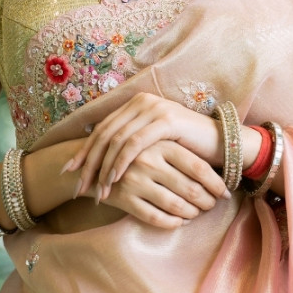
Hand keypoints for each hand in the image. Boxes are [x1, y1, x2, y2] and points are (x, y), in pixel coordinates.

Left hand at [64, 92, 223, 200]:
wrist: (222, 143)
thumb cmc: (188, 148)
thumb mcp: (155, 143)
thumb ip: (132, 142)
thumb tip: (101, 158)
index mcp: (136, 104)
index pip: (103, 127)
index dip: (84, 150)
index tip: (70, 171)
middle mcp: (142, 102)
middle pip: (105, 133)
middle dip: (89, 162)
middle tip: (78, 185)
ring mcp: (154, 109)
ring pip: (117, 139)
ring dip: (104, 167)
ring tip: (98, 190)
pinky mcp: (165, 121)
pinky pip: (135, 144)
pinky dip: (121, 163)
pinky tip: (114, 179)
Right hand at [85, 139, 229, 228]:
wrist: (93, 163)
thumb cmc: (135, 153)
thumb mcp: (155, 142)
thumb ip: (180, 150)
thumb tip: (217, 171)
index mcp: (161, 143)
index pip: (198, 167)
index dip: (215, 183)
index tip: (225, 193)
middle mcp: (149, 161)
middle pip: (190, 188)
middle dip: (207, 201)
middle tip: (212, 205)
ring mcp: (135, 181)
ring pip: (176, 206)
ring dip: (192, 213)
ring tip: (197, 213)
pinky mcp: (124, 199)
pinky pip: (156, 218)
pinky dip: (172, 223)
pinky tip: (178, 221)